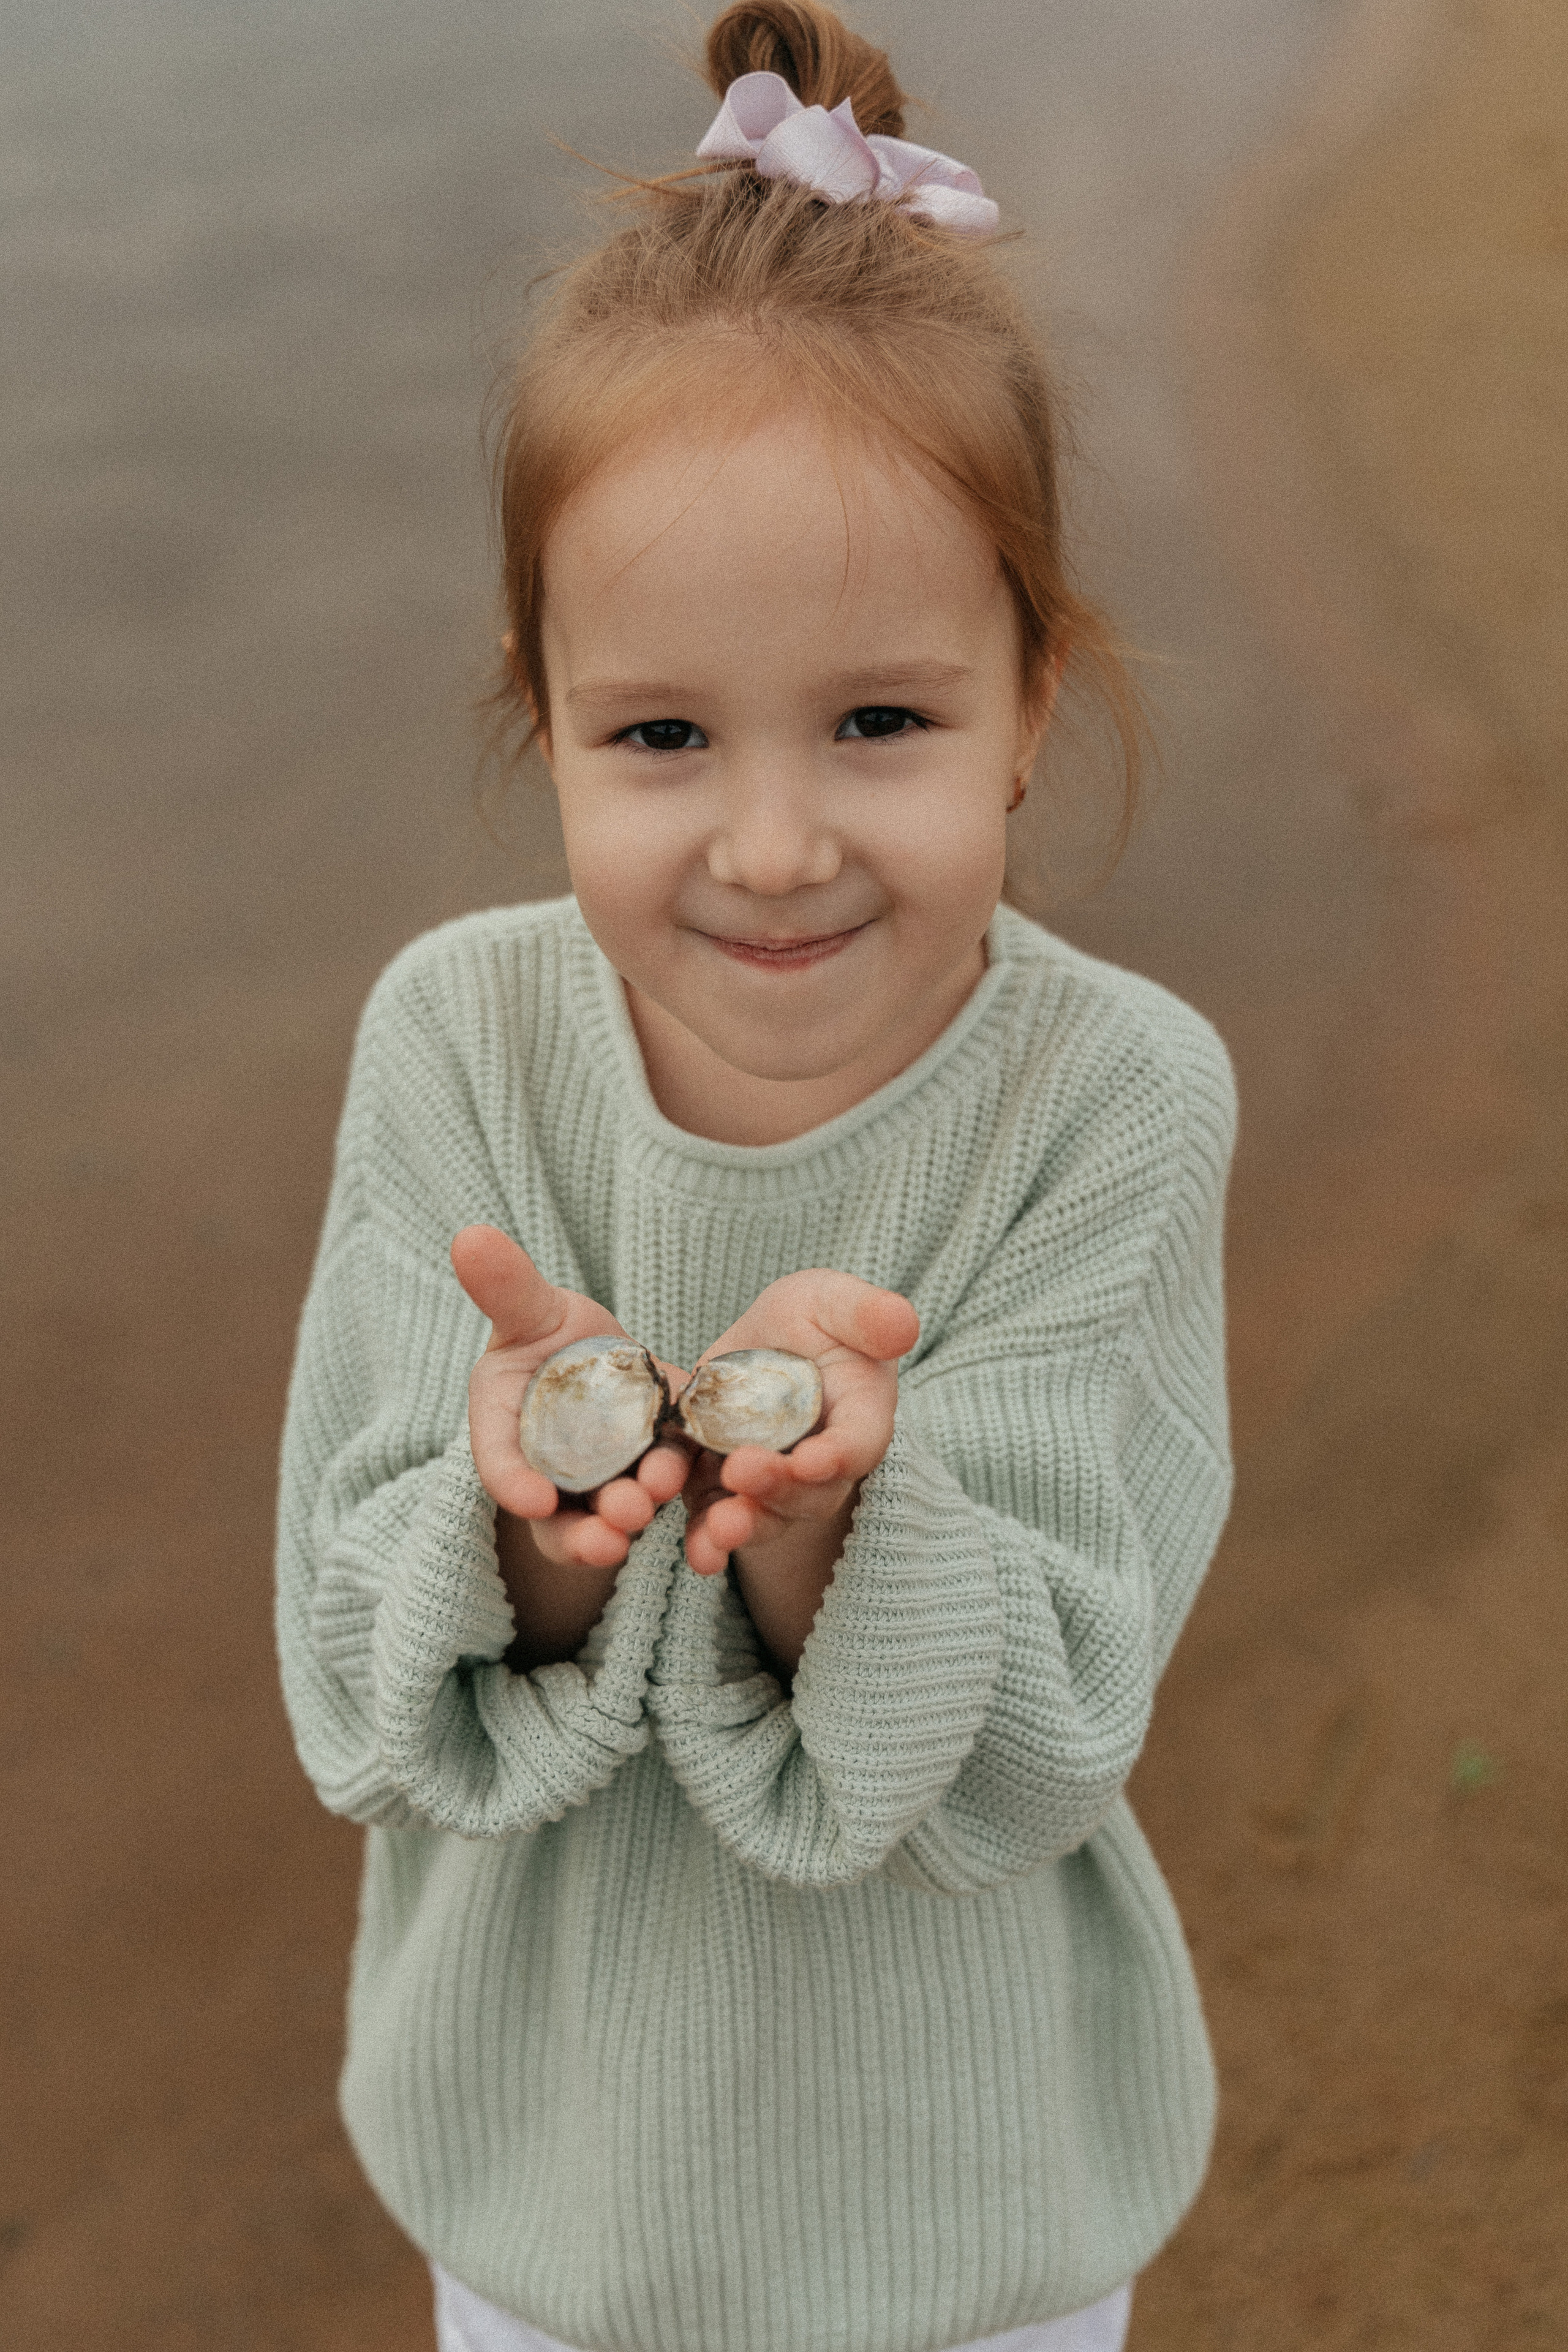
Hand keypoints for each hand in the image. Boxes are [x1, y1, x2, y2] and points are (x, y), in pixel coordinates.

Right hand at [451, 1225, 690, 1572]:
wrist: (602, 1355)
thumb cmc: (549, 1335)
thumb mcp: (531, 1309)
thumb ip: (506, 1288)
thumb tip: (468, 1235)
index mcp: (506, 1430)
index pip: (501, 1464)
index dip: (514, 1483)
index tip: (534, 1500)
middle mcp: (551, 1471)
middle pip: (559, 1520)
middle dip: (584, 1534)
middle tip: (616, 1528)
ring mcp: (603, 1482)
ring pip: (611, 1518)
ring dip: (635, 1515)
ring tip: (657, 1503)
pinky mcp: (654, 1473)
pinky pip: (667, 1495)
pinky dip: (684, 1500)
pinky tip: (707, 1494)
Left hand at [679, 1271, 919, 1583]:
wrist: (764, 1346)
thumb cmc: (810, 1322)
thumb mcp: (830, 1300)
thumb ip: (865, 1312)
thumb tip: (904, 1324)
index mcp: (859, 1413)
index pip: (859, 1442)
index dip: (839, 1455)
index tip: (812, 1460)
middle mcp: (822, 1462)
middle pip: (811, 1493)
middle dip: (778, 1489)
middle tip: (742, 1471)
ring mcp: (775, 1483)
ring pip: (768, 1518)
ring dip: (744, 1526)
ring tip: (717, 1528)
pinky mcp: (725, 1489)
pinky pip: (718, 1520)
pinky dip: (707, 1541)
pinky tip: (697, 1552)